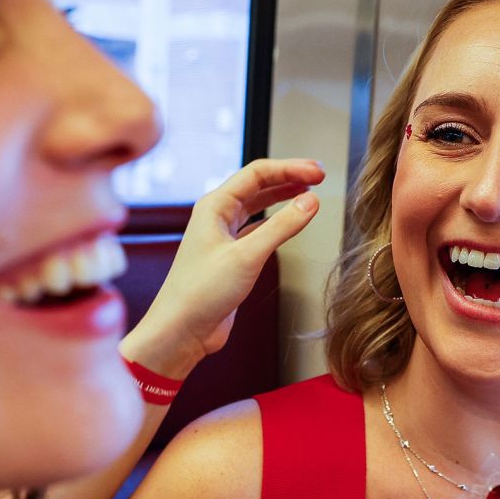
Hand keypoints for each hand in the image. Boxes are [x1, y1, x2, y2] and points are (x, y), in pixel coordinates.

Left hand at [119, 158, 322, 378]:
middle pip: (257, 186)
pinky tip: (289, 223)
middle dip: (288, 178)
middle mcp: (216, 217)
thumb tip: (310, 201)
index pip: (257, 173)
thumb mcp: (247, 256)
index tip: (318, 172)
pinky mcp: (230, 258)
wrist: (181, 331)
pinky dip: (276, 223)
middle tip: (318, 177)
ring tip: (307, 192)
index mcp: (214, 206)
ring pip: (257, 207)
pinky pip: (256, 230)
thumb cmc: (200, 293)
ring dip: (282, 197)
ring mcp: (222, 237)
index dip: (290, 168)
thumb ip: (282, 227)